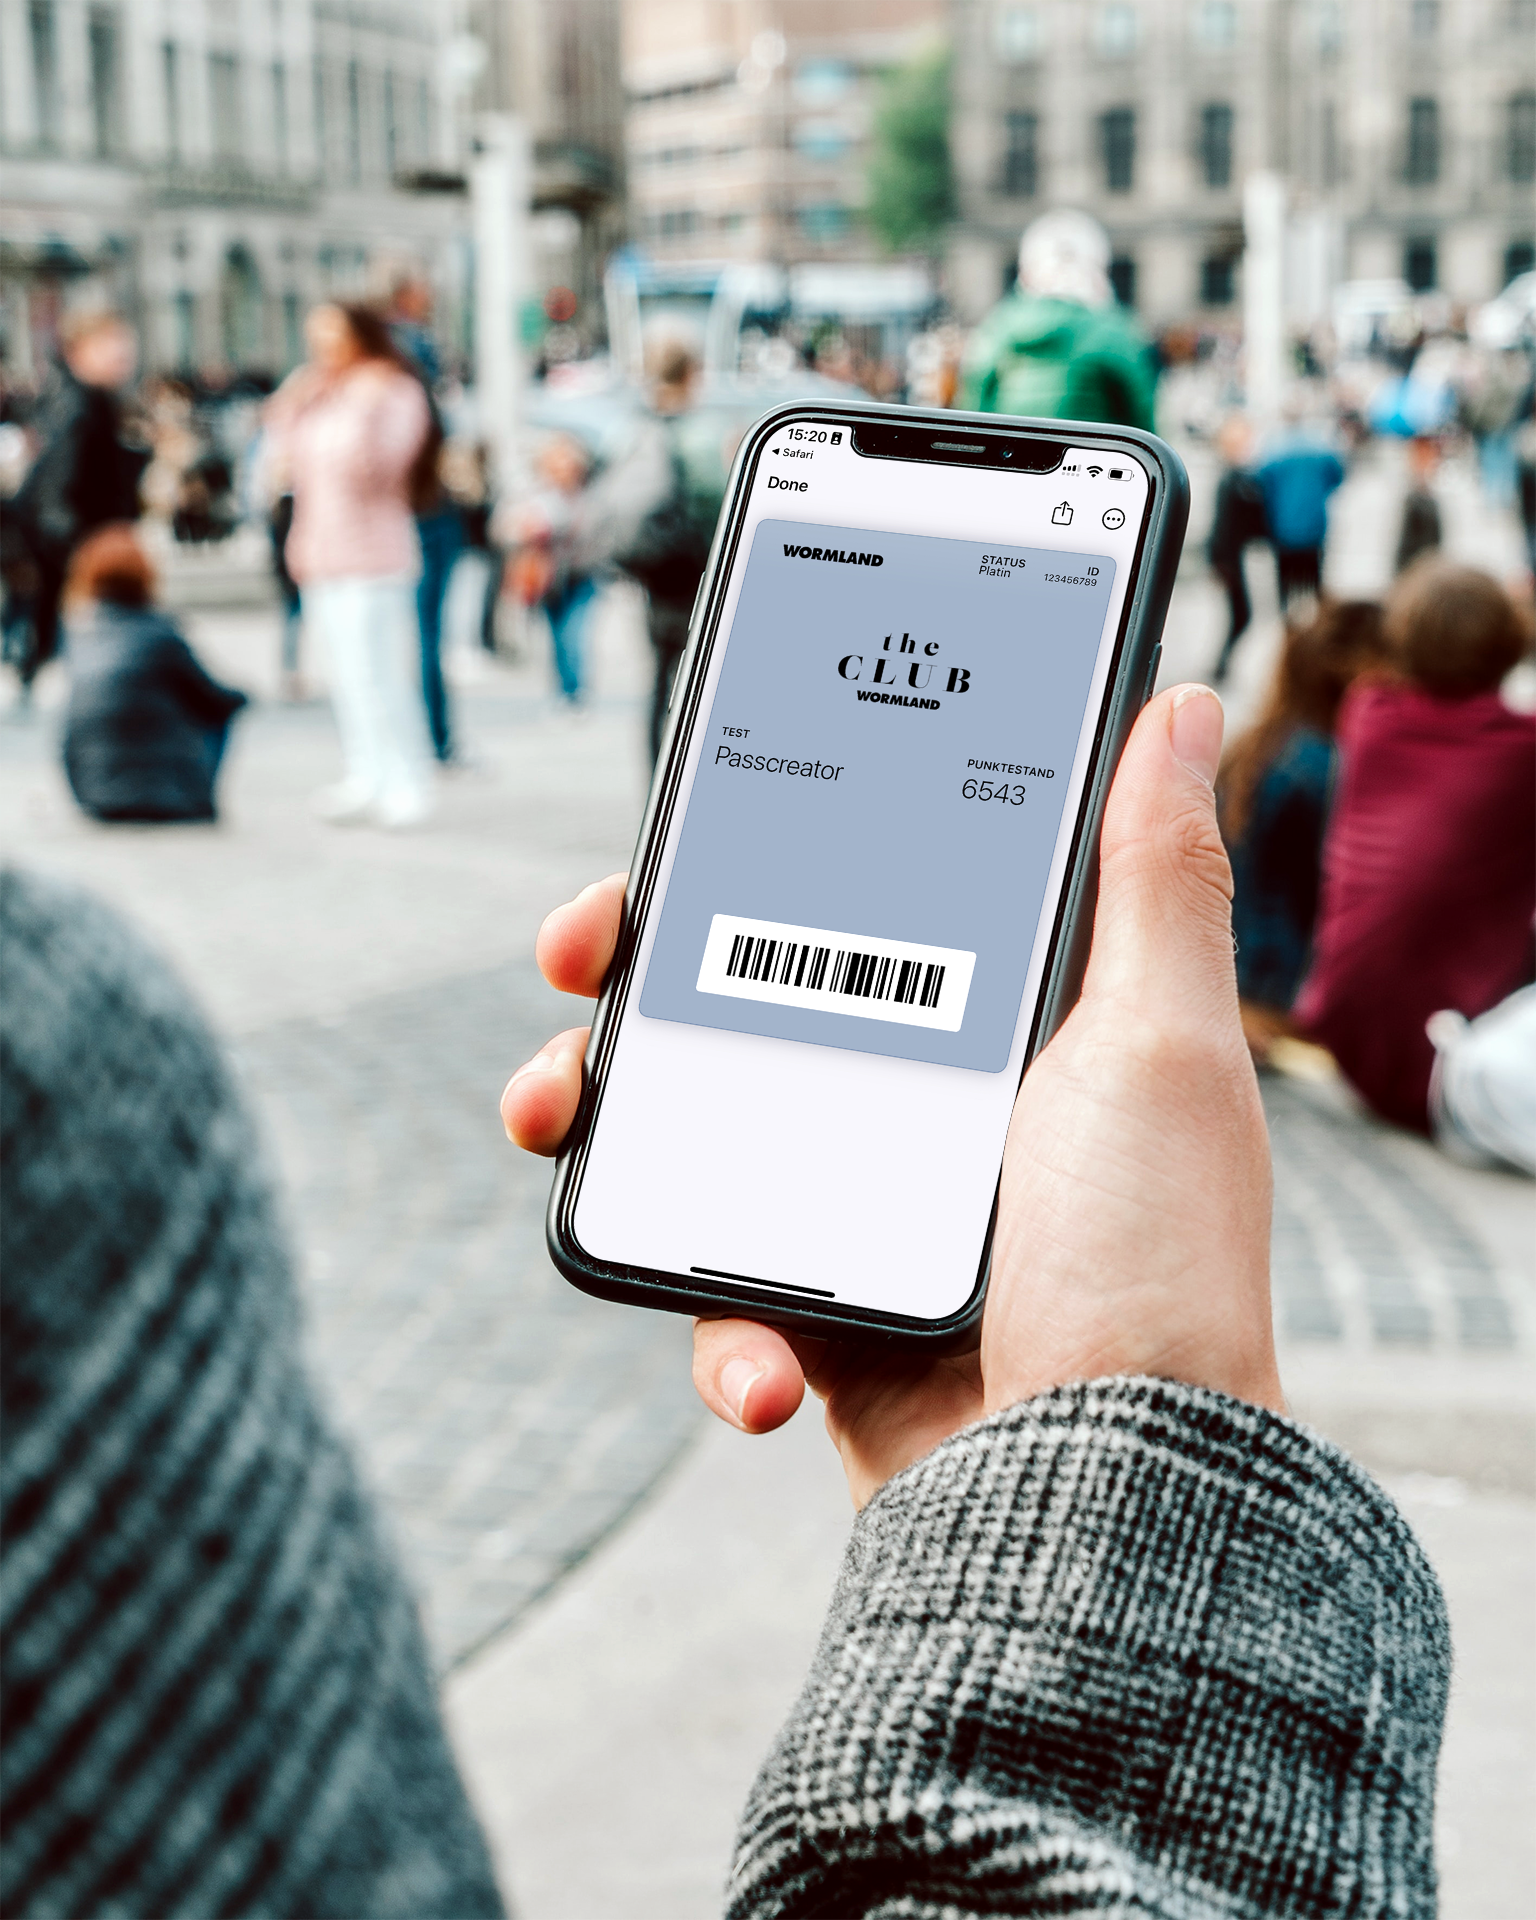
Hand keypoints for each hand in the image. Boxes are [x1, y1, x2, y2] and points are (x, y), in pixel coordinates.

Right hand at [502, 686, 1279, 1506]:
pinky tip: (755, 1364)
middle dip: (635, 983)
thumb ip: (1151, 872)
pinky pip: (718, 1302)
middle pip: (738, 1011)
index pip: (845, 907)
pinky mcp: (823, 1327)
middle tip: (577, 974)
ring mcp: (862, 1220)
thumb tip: (1182, 705)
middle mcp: (923, 1113)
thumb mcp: (1158, 1039)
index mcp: (994, 1031)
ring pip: (692, 1145)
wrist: (1118, 1497)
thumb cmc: (1153, 1262)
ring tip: (557, 1124)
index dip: (746, 866)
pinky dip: (712, 1330)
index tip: (667, 850)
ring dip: (610, 1131)